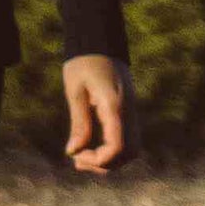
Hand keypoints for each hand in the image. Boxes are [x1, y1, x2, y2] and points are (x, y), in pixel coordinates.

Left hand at [61, 56, 127, 173]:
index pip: (118, 147)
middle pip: (129, 153)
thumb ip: (79, 122)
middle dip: (105, 164)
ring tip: (82, 157)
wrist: (101, 41)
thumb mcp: (75, 91)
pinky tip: (92, 148)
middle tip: (77, 161)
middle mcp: (129, 112)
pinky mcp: (128, 111)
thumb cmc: (83, 62)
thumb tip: (73, 152)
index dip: (100, 160)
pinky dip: (113, 150)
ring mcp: (131, 112)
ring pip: (131, 149)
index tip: (77, 156)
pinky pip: (127, 139)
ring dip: (110, 159)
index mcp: (115, 106)